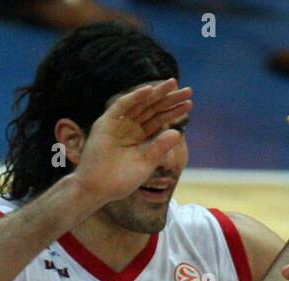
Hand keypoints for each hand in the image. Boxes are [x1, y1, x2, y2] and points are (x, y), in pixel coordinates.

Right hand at [72, 79, 192, 204]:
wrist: (98, 189)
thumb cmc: (121, 180)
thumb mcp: (146, 162)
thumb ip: (160, 147)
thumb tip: (177, 132)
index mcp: (140, 137)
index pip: (159, 119)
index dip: (173, 111)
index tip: (189, 104)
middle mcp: (130, 127)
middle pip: (152, 109)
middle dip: (169, 99)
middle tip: (188, 91)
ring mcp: (118, 124)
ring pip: (140, 104)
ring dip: (155, 94)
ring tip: (173, 84)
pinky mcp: (106, 123)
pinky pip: (122, 106)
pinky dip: (135, 98)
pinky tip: (149, 90)